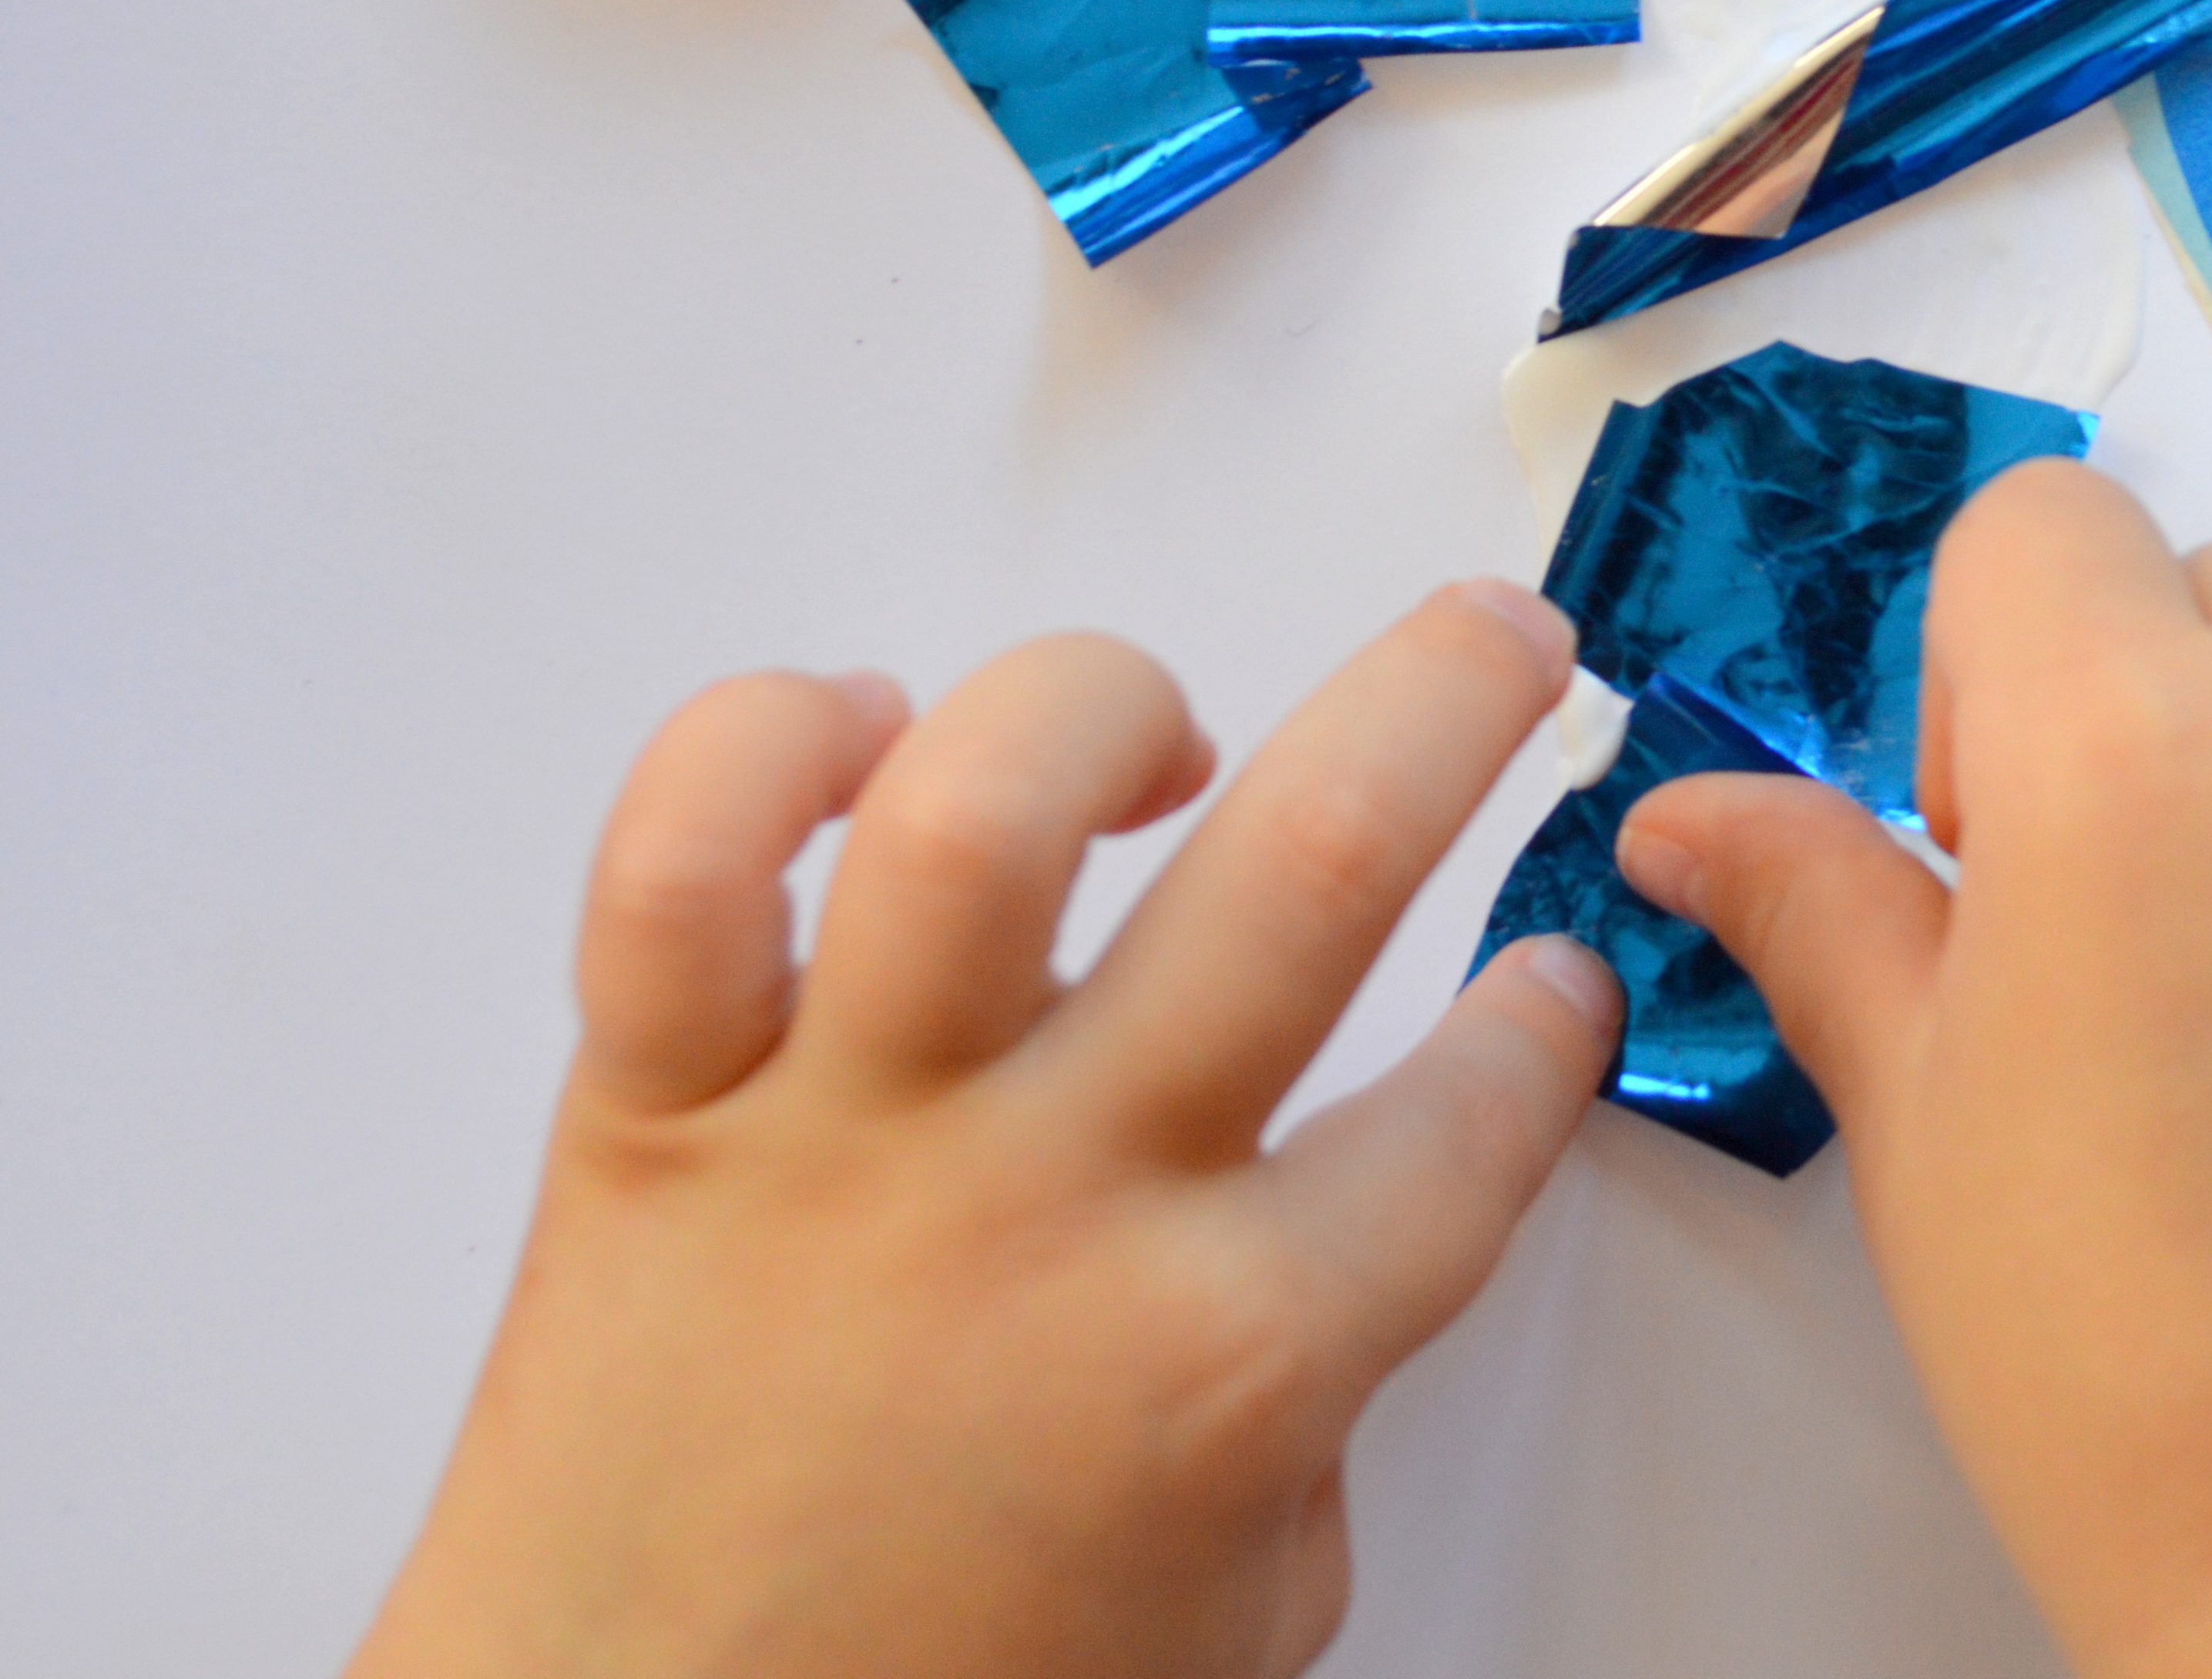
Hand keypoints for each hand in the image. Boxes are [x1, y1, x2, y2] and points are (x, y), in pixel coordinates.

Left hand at [347, 588, 1620, 1678]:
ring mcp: (841, 1139)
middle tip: (1502, 642)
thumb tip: (1348, 1222)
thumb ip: (1320, 1401)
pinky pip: (680, 863)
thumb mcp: (1242, 1605)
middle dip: (1455, 698)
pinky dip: (765, 742)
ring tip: (1162, 737)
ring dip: (1112, 699)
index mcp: (1231, 1359)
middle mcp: (1053, 1209)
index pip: (1480, 1113)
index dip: (1549, 1019)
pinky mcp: (647, 1113)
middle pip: (1313, 861)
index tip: (1549, 980)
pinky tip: (860, 737)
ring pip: (983, 804)